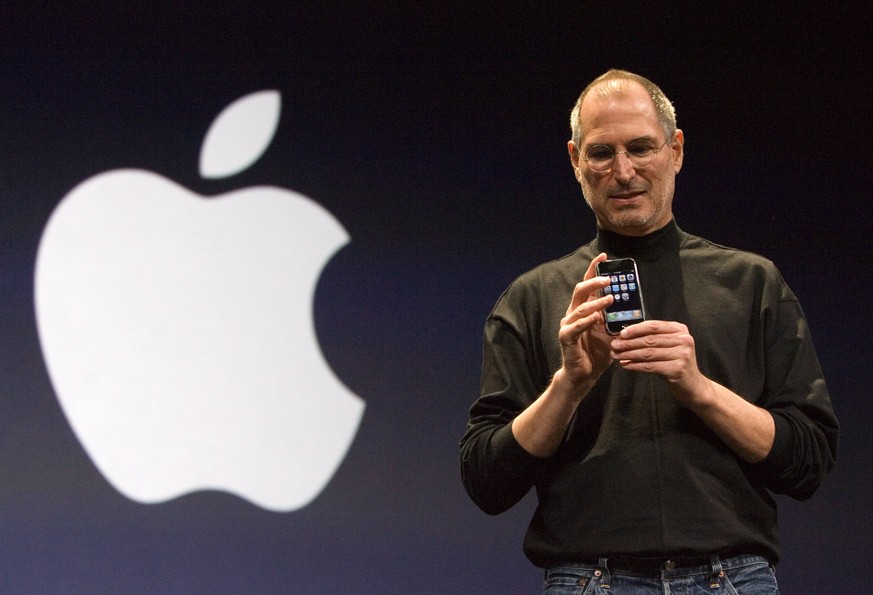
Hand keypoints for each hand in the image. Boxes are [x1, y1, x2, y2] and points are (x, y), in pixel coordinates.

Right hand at [557, 253, 614, 388]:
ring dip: (596, 302)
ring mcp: (568, 325)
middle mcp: (573, 314)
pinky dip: (586, 321)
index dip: (593, 269)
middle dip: (594, 282)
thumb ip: (616, 318)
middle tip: (609, 279)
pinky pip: (575, 327)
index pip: (587, 285)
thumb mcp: (610, 331)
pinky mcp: (566, 338)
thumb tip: (632, 305)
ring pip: (579, 308)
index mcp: (583, 309)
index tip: (603, 256)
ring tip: (611, 299)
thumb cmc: (596, 352)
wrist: (584, 375)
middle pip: (580, 291)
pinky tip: (596, 318)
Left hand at [609, 320, 775, 461]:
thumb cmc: (676, 364)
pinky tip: (625, 365)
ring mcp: (682, 355)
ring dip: (629, 354)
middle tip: (614, 345)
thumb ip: (652, 339)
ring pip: (648, 353)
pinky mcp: (677, 369)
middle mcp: (683, 340)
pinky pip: (650, 366)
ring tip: (616, 355)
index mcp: (680, 330)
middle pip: (649, 340)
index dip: (636, 329)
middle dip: (629, 343)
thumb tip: (624, 336)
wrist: (694, 387)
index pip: (654, 326)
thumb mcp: (668, 347)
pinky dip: (635, 365)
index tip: (621, 334)